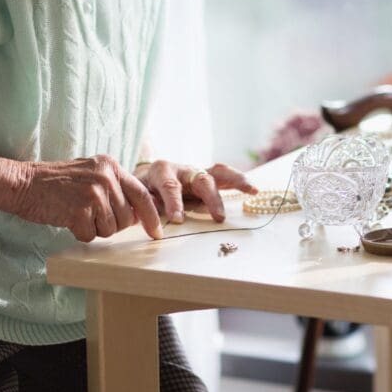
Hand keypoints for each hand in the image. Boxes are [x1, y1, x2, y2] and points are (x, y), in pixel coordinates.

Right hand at [13, 155, 162, 242]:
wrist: (24, 182)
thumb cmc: (56, 183)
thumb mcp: (91, 174)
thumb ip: (114, 188)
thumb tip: (138, 214)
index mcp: (111, 166)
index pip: (142, 194)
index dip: (151, 217)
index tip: (156, 232)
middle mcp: (106, 177)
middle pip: (126, 218)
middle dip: (110, 223)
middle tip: (88, 213)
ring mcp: (93, 194)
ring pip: (110, 229)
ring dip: (93, 228)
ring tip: (76, 212)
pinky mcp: (79, 211)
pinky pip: (90, 235)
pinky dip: (78, 233)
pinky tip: (67, 218)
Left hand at [134, 161, 257, 223]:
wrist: (141, 177)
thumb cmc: (140, 190)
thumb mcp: (137, 197)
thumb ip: (146, 207)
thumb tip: (156, 222)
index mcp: (160, 171)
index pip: (169, 186)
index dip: (174, 202)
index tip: (178, 219)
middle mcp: (182, 169)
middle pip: (200, 179)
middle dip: (210, 197)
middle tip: (218, 217)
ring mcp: (195, 172)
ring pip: (217, 172)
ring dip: (235, 181)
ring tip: (251, 189)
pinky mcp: (205, 178)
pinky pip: (224, 177)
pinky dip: (239, 182)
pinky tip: (254, 190)